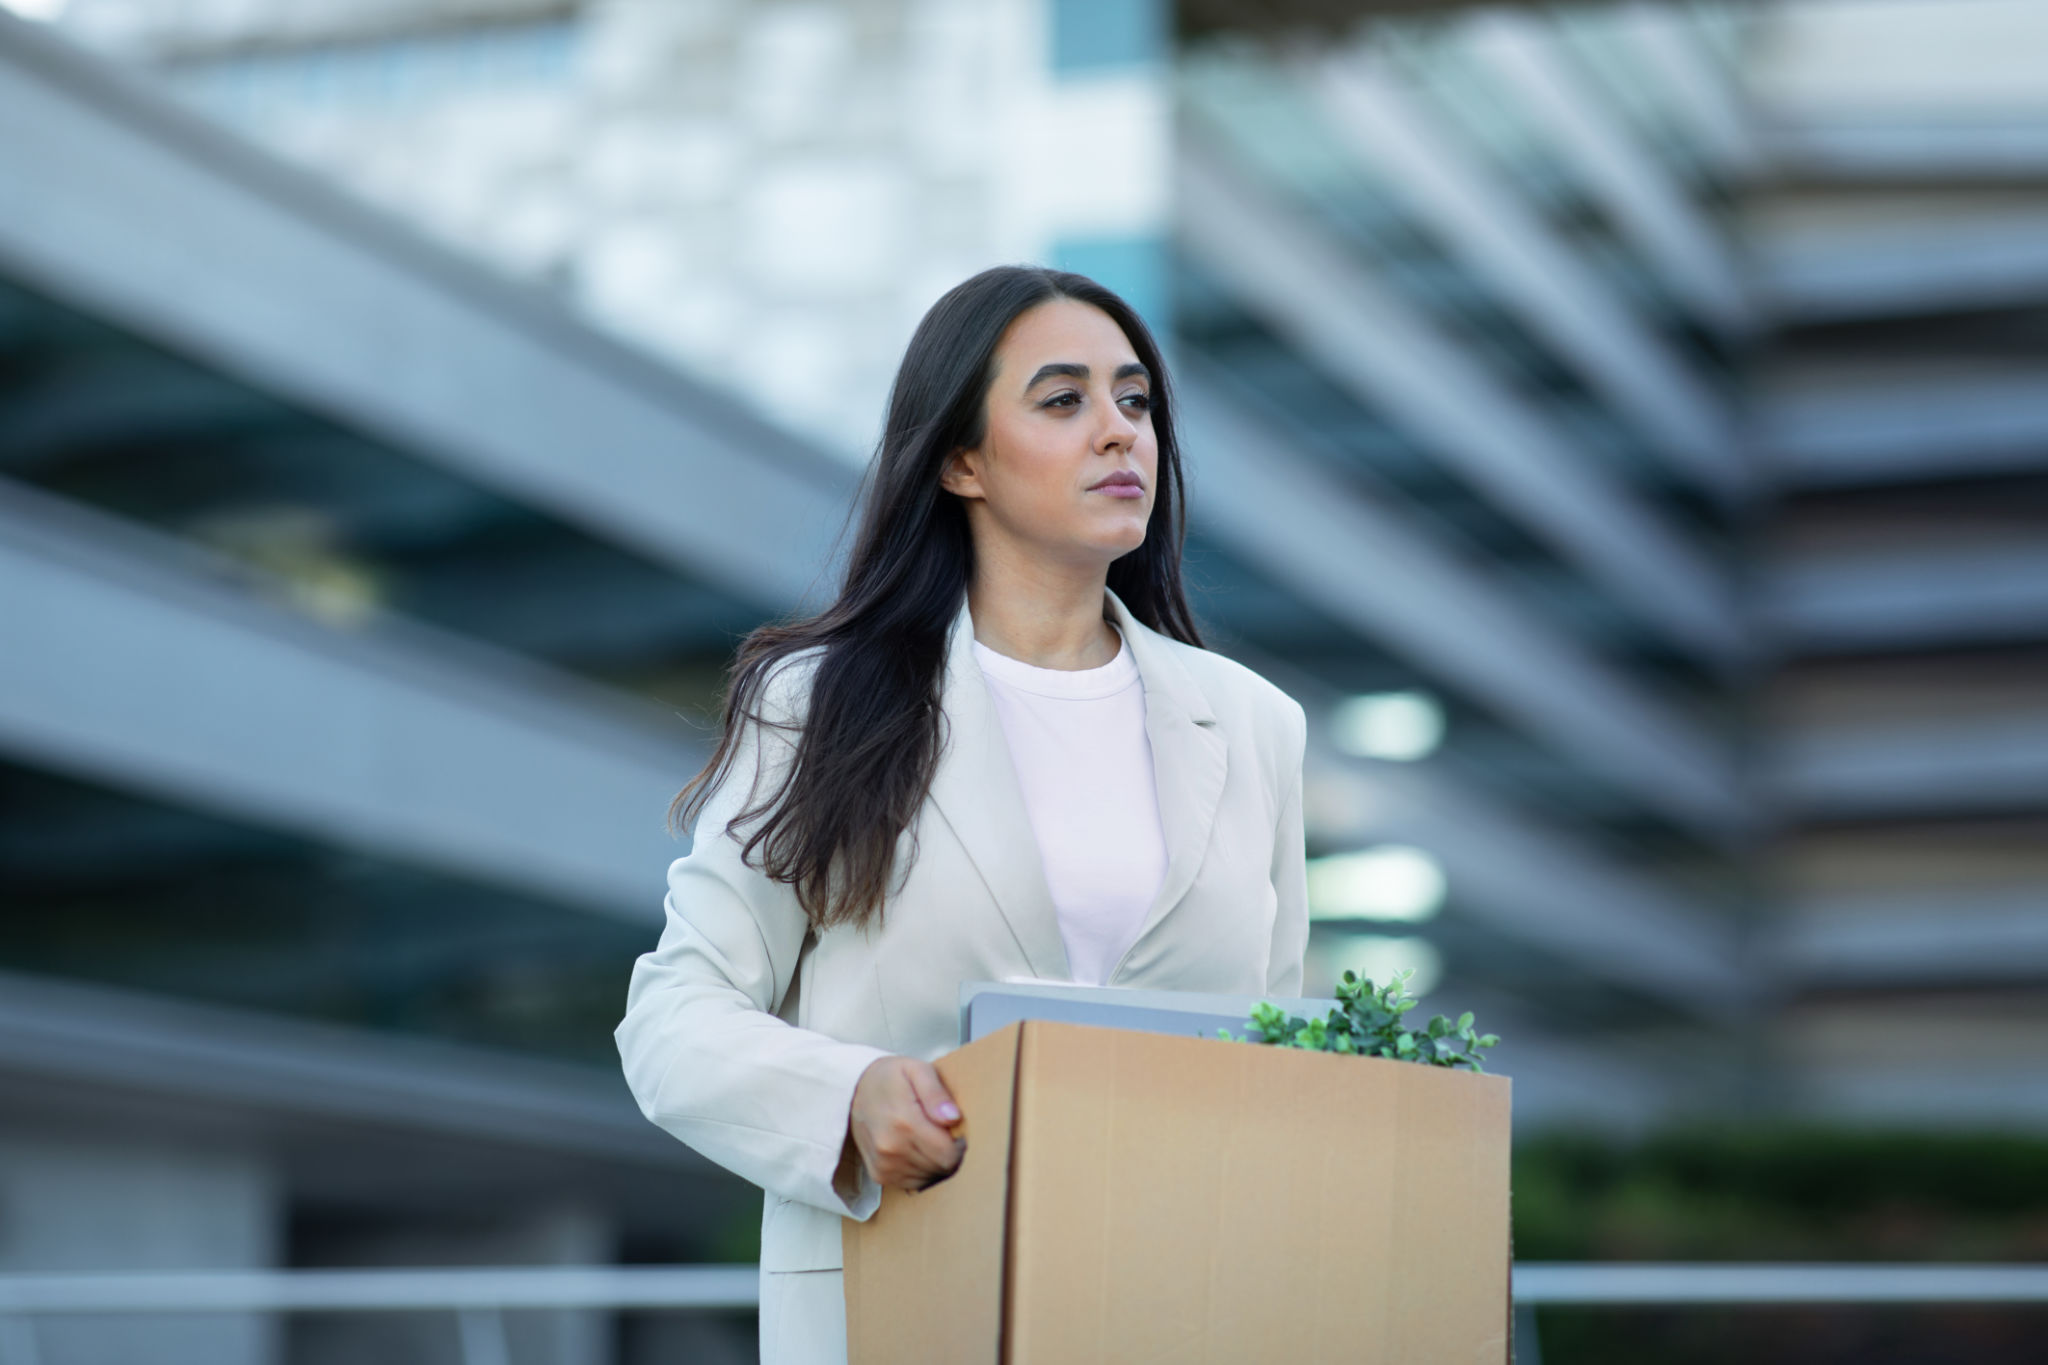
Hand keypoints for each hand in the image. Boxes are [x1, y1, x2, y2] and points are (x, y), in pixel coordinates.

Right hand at [844, 1055, 965, 1192]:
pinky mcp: (880, 1175)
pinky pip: (915, 1183)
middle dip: (950, 1153)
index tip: (958, 1131)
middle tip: (944, 1133)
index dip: (960, 1144)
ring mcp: (884, 1165)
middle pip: (941, 1168)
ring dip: (935, 1163)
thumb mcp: (917, 1070)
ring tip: (929, 1139)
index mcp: (904, 1122)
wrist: (854, 1089)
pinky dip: (922, 1170)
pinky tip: (918, 1150)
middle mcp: (891, 1148)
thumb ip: (936, 1093)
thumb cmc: (892, 1077)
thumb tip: (953, 1119)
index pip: (948, 1153)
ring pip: (929, 1178)